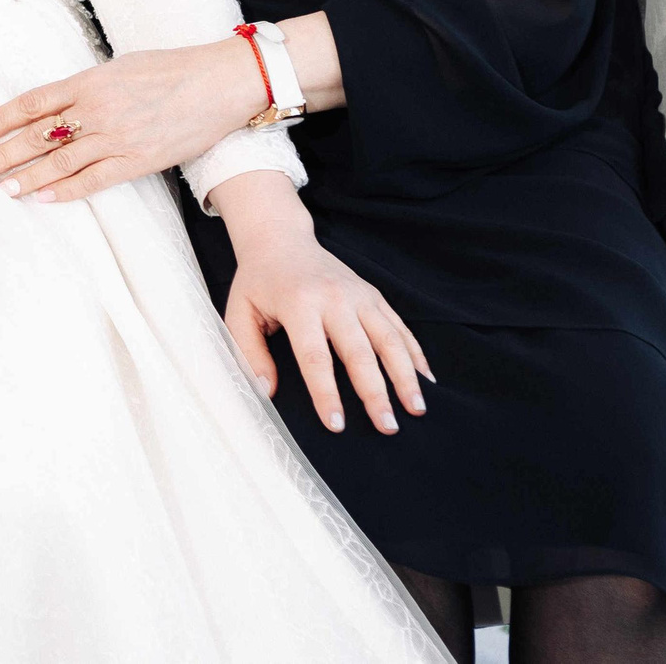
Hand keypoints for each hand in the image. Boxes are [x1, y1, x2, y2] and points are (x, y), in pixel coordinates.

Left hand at [0, 39, 261, 201]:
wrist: (219, 82)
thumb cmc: (173, 68)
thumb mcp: (122, 66)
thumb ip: (90, 84)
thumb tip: (64, 101)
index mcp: (90, 80)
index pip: (34, 101)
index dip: (3, 117)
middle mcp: (97, 108)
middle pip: (39, 133)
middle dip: (4, 152)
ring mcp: (117, 136)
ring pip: (60, 160)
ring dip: (26, 176)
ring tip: (2, 188)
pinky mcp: (138, 159)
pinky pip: (93, 180)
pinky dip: (65, 190)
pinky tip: (43, 198)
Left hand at [212, 173, 428, 434]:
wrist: (280, 238)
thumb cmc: (258, 282)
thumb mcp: (239, 312)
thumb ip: (249, 352)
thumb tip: (265, 391)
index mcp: (298, 303)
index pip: (315, 356)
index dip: (326, 393)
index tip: (337, 425)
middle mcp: (334, 297)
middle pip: (359, 351)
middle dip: (375, 392)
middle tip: (388, 427)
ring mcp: (359, 294)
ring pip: (389, 339)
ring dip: (405, 375)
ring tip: (416, 409)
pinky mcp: (373, 294)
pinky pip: (400, 327)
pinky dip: (415, 353)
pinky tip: (426, 380)